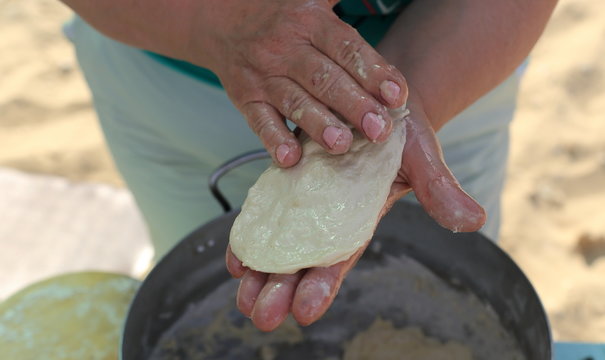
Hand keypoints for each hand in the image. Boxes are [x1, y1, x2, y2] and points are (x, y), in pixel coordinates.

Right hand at [186, 0, 406, 166]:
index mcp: (310, 22)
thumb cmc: (284, 17)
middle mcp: (286, 48)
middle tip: (379, 130)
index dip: (372, 71)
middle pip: (324, 78)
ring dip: (318, 125)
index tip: (396, 95)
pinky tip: (290, 158)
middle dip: (353, 105)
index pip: (345, 47)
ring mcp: (263, 75)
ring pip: (294, 101)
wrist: (224, 22)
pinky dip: (274, 140)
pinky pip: (259, 121)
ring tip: (341, 145)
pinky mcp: (245, 98)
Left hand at [225, 95, 485, 331]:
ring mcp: (305, 200)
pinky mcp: (289, 179)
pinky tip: (236, 258)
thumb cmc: (403, 135)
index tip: (306, 310)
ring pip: (280, 244)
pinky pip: (267, 212)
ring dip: (261, 271)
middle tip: (261, 315)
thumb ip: (440, 191)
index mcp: (358, 218)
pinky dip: (251, 234)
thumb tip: (472, 221)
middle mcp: (328, 217)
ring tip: (243, 296)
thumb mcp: (424, 159)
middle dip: (282, 289)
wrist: (373, 103)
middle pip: (302, 260)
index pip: (340, 257)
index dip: (324, 284)